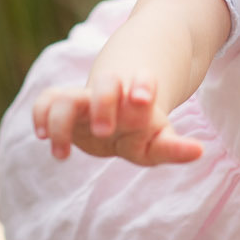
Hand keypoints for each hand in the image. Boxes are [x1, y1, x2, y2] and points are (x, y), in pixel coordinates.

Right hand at [30, 71, 202, 166]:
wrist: (119, 106)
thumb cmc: (142, 129)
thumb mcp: (159, 141)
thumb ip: (174, 147)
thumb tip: (199, 151)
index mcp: (138, 96)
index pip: (143, 84)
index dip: (143, 85)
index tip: (144, 99)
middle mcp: (111, 94)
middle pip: (105, 86)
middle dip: (104, 102)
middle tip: (105, 131)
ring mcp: (85, 101)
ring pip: (67, 98)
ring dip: (61, 122)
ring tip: (62, 155)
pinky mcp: (65, 107)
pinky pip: (46, 102)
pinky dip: (40, 116)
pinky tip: (42, 138)